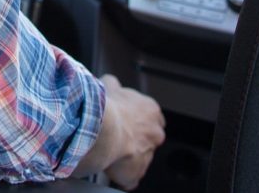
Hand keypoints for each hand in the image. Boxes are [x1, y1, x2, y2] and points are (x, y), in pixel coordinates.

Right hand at [73, 74, 164, 189]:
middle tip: (118, 135)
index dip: (137, 117)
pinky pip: (129, 176)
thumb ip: (113, 85)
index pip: (151, 115)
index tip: (126, 118)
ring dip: (127, 154)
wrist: (103, 131)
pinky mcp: (137, 173)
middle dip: (136, 137)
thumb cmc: (107, 108)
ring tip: (110, 149)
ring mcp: (148, 155)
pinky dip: (120, 173)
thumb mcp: (108, 86)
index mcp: (150, 110)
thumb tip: (110, 82)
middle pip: (149, 137)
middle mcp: (155, 133)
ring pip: (139, 157)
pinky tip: (109, 164)